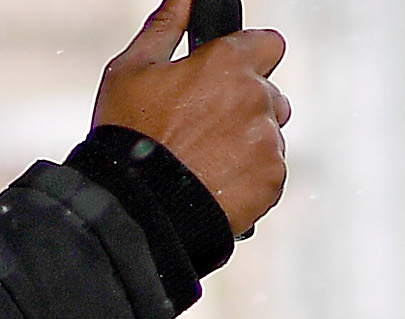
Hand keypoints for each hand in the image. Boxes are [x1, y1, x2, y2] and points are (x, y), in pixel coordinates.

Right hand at [93, 0, 288, 237]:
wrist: (143, 206)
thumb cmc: (132, 137)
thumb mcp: (134, 69)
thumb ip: (166, 26)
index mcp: (228, 64)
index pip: (269, 43)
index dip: (252, 55)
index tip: (237, 71)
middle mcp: (256, 99)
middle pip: (272, 93)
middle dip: (249, 103)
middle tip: (210, 124)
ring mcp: (268, 142)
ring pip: (272, 134)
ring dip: (251, 141)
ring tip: (211, 156)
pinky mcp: (273, 182)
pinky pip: (273, 171)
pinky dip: (254, 176)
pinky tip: (220, 178)